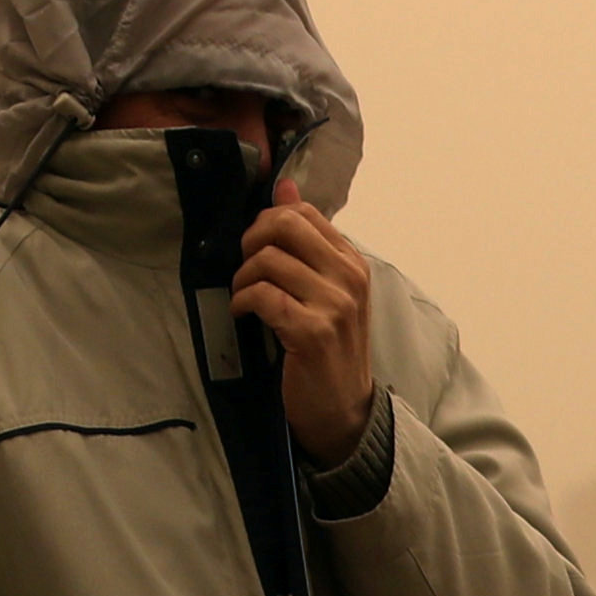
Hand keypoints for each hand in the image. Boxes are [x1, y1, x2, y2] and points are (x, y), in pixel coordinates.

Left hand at [232, 177, 375, 467]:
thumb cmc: (329, 348)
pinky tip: (244, 314)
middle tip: (246, 269)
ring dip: (243, 278)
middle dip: (251, 241)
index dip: (268, 223)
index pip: (304, 213)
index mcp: (352, 261)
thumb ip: (307, 239)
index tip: (257, 249)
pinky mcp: (311, 331)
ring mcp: (334, 304)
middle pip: (284, 225)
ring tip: (244, 298)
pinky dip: (244, 302)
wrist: (343, 409)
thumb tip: (284, 186)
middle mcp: (348, 276)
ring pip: (268, 260)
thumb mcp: (325, 289)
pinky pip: (263, 296)